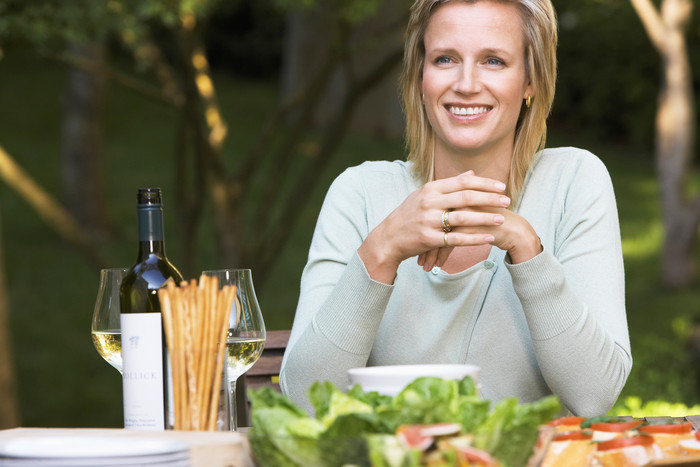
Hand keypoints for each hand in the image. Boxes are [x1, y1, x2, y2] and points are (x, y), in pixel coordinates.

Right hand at [357, 170, 509, 283]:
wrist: (388, 238)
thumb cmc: (409, 215)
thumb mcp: (425, 195)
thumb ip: (449, 185)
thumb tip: (471, 174)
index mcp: (430, 189)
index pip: (463, 182)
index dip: (484, 183)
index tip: (501, 186)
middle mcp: (429, 202)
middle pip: (466, 197)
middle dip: (489, 199)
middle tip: (507, 200)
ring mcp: (428, 221)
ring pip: (463, 218)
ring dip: (485, 218)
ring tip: (502, 219)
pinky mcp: (429, 239)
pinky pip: (456, 239)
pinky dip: (474, 239)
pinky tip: (489, 238)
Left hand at [418, 180, 542, 269]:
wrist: (512, 228)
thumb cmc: (487, 218)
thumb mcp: (468, 210)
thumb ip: (451, 209)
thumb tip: (432, 214)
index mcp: (453, 194)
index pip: (430, 213)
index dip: (421, 228)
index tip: (413, 241)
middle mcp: (455, 203)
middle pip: (430, 224)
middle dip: (421, 243)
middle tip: (416, 256)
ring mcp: (461, 216)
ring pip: (437, 236)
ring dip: (430, 253)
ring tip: (424, 265)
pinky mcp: (468, 229)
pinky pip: (448, 244)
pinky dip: (441, 256)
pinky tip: (437, 266)